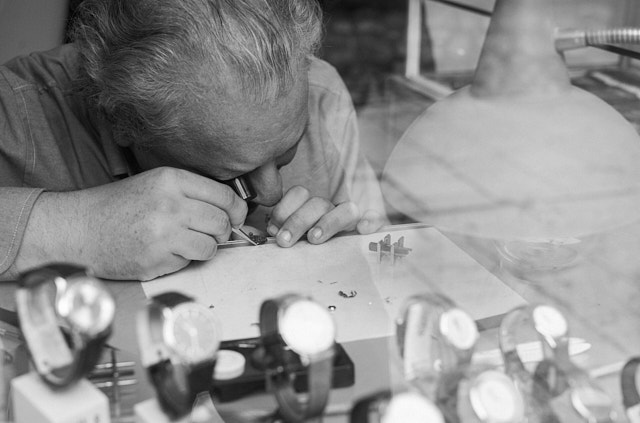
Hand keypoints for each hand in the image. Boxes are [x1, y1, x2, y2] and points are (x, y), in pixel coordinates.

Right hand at [15, 167, 246, 280]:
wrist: (80, 228)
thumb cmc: (119, 206)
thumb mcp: (156, 183)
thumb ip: (192, 192)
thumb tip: (231, 209)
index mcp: (172, 180)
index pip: (224, 196)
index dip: (237, 210)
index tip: (236, 217)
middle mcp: (170, 205)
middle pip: (222, 223)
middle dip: (223, 231)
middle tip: (212, 233)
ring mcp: (164, 234)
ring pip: (211, 246)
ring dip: (204, 248)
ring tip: (185, 242)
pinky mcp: (157, 259)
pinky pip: (189, 262)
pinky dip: (182, 260)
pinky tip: (163, 251)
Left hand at [266, 185, 384, 246]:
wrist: (337, 259)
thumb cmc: (306, 247)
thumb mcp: (292, 238)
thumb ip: (283, 232)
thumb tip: (271, 233)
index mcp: (310, 207)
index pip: (299, 194)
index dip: (284, 208)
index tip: (273, 228)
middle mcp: (331, 209)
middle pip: (318, 203)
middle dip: (298, 220)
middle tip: (285, 241)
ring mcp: (350, 218)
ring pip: (346, 209)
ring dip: (328, 223)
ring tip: (314, 238)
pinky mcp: (368, 228)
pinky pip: (376, 218)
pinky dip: (371, 221)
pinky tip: (363, 230)